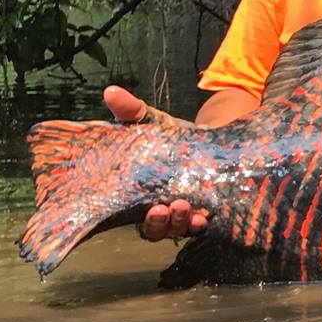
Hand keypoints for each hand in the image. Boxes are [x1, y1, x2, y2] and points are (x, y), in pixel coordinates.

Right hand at [105, 85, 207, 241]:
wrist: (210, 138)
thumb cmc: (171, 135)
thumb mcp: (152, 122)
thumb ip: (131, 111)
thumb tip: (111, 91)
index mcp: (137, 193)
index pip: (126, 214)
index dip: (129, 215)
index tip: (140, 207)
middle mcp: (158, 207)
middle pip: (152, 229)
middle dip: (157, 223)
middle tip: (161, 208)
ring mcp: (182, 211)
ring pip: (175, 230)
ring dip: (178, 223)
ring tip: (184, 206)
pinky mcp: (205, 210)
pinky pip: (199, 225)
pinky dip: (199, 223)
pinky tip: (203, 217)